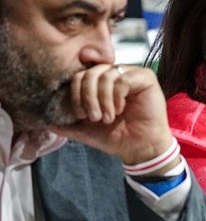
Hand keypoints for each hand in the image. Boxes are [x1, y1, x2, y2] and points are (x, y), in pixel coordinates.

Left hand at [51, 64, 179, 171]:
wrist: (139, 148)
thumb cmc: (115, 136)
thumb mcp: (83, 129)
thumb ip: (64, 123)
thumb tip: (43, 119)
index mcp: (100, 83)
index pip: (79, 75)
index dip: (75, 94)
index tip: (79, 114)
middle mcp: (115, 74)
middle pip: (90, 72)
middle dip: (87, 96)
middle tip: (93, 117)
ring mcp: (131, 74)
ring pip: (105, 75)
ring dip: (102, 99)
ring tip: (107, 118)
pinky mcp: (145, 77)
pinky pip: (122, 79)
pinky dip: (116, 96)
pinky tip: (120, 110)